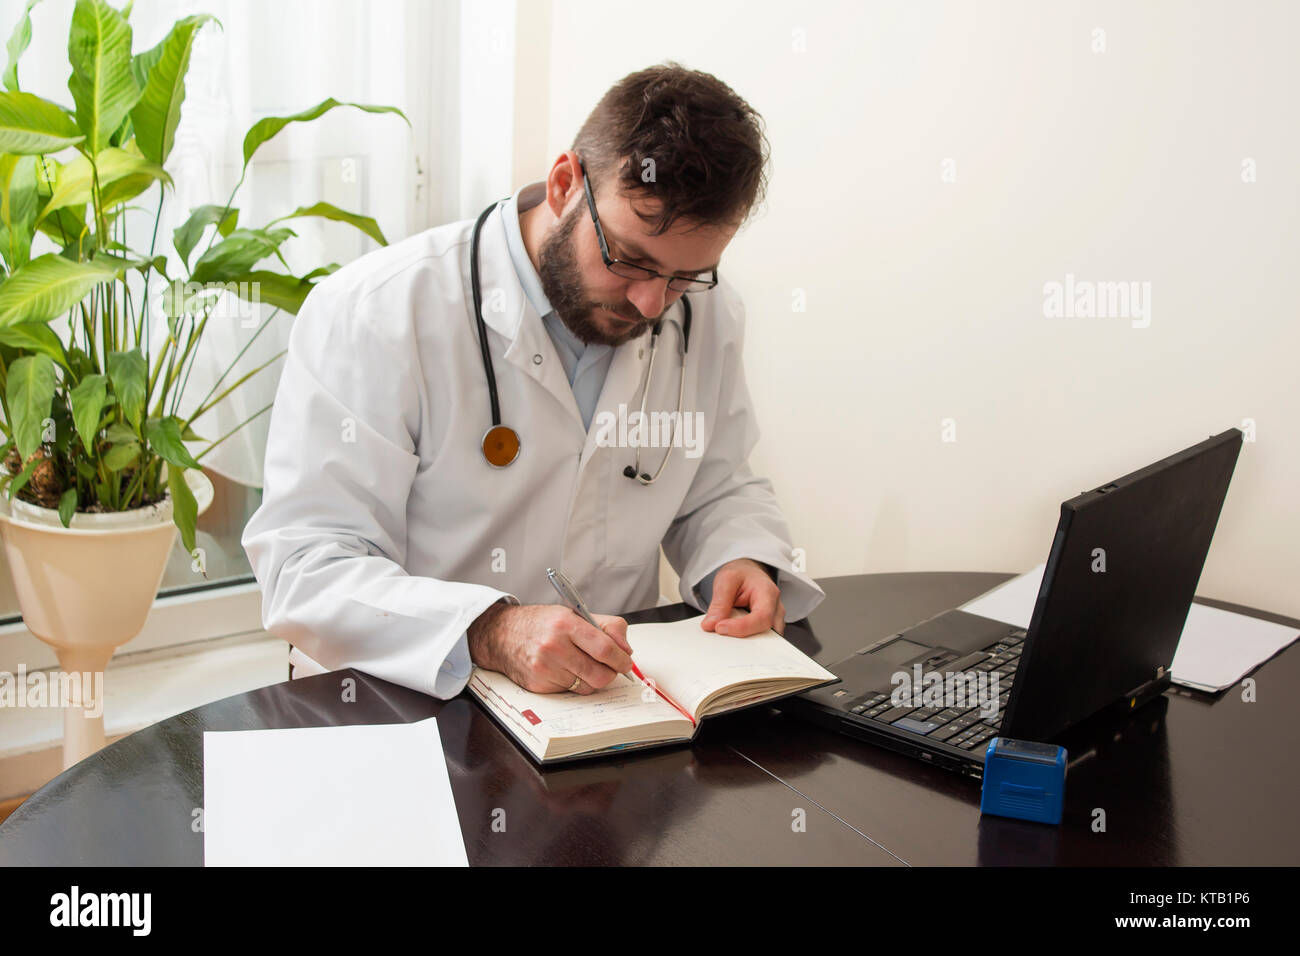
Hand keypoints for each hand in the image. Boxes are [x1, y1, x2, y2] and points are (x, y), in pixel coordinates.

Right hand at [467, 602, 632, 694]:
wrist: (502, 634)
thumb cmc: (542, 624)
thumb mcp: (574, 614)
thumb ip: (606, 627)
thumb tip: (626, 650)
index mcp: (566, 625)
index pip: (605, 648)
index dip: (621, 659)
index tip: (626, 662)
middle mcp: (555, 647)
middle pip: (600, 674)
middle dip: (611, 674)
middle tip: (610, 668)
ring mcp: (545, 668)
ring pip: (587, 687)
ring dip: (591, 679)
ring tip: (583, 665)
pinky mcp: (539, 685)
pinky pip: (570, 692)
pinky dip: (573, 684)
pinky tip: (564, 670)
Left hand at [699, 558, 785, 636]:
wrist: (747, 572)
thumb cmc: (741, 574)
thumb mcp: (726, 580)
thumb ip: (719, 603)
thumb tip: (711, 624)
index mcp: (769, 593)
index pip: (762, 617)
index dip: (741, 627)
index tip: (720, 628)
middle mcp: (776, 608)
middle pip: (765, 631)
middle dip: (742, 636)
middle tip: (719, 631)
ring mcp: (773, 619)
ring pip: (763, 638)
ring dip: (744, 639)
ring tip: (724, 630)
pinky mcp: (766, 627)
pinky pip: (758, 638)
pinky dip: (744, 638)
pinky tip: (731, 632)